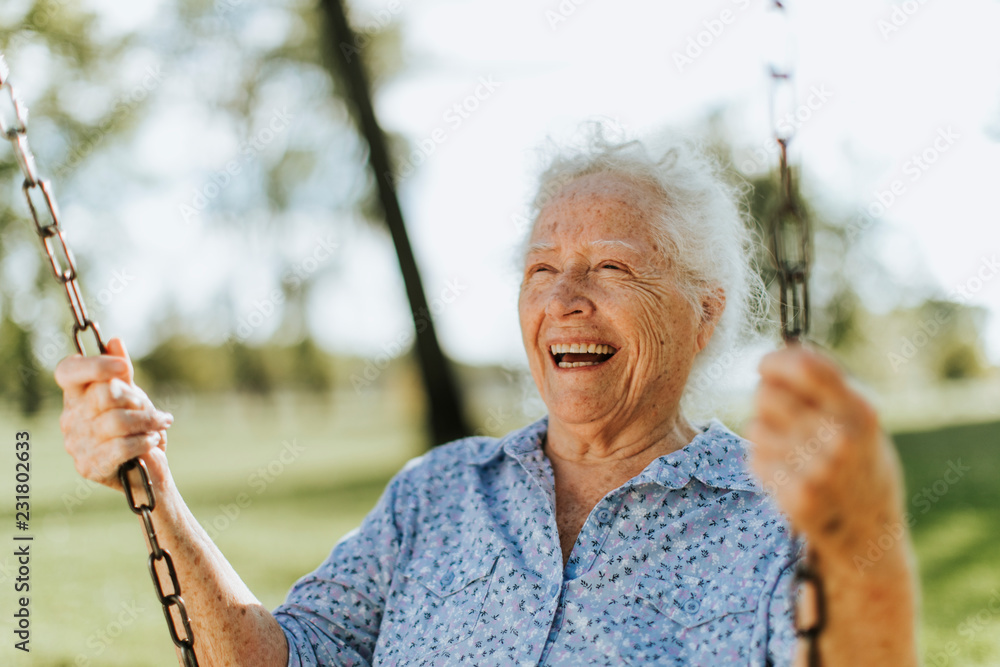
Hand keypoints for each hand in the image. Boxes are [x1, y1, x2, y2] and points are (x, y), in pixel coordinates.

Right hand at [55, 337, 174, 491]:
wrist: (147, 470)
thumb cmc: (137, 429)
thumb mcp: (132, 396)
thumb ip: (121, 371)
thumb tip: (114, 341)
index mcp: (76, 396)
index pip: (68, 372)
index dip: (94, 365)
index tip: (124, 368)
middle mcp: (70, 419)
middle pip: (103, 394)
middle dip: (136, 400)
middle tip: (154, 410)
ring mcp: (76, 444)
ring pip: (116, 421)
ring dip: (148, 421)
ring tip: (161, 424)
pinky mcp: (89, 467)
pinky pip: (121, 447)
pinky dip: (144, 441)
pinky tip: (153, 441)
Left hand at [745, 345, 906, 570]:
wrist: (870, 531)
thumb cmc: (859, 460)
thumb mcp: (860, 418)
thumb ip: (826, 386)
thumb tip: (783, 351)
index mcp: (860, 411)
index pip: (805, 367)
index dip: (775, 361)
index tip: (765, 366)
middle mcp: (840, 439)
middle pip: (766, 394)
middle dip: (766, 399)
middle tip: (782, 416)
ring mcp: (818, 471)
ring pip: (755, 427)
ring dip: (765, 435)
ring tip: (793, 452)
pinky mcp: (797, 498)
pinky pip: (755, 460)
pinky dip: (765, 464)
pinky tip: (790, 475)